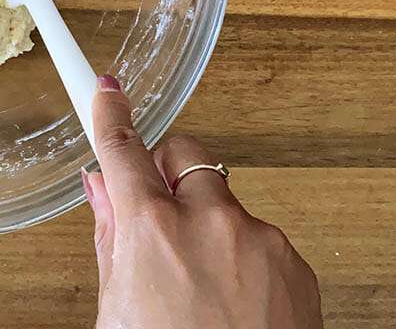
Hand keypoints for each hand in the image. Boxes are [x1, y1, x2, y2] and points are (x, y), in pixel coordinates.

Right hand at [84, 76, 321, 328]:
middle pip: (185, 154)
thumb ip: (111, 238)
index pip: (123, 149)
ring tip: (201, 288)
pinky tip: (234, 303)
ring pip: (224, 202)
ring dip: (208, 225)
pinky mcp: (294, 261)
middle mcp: (210, 222)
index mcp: (152, 231)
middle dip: (168, 169)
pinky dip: (243, 257)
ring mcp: (259, 239)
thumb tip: (101, 190)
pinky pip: (259, 237)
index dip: (110, 111)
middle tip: (158, 207)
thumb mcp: (118, 310)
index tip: (107, 88)